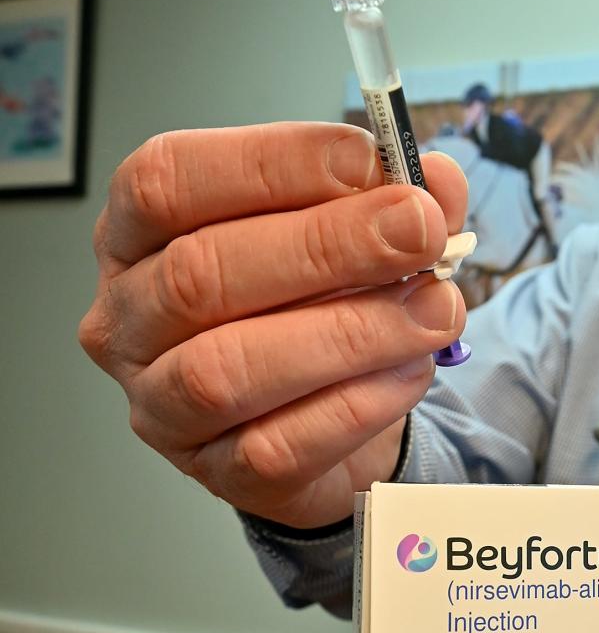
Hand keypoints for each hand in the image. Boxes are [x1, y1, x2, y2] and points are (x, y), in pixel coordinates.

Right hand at [79, 123, 467, 526]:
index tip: (370, 161)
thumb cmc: (314, 307)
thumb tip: (436, 180)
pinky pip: (277, 445)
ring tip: (434, 309)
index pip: (172, 179)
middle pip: (201, 272)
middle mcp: (128, 317)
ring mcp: (161, 404)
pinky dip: (358, 404)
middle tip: (418, 232)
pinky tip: (411, 371)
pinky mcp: (216, 472)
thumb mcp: (346, 234)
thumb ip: (388, 199)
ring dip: (349, 332)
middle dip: (326, 245)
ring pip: (228, 368)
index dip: (273, 163)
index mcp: (138, 233)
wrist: (326, 421)